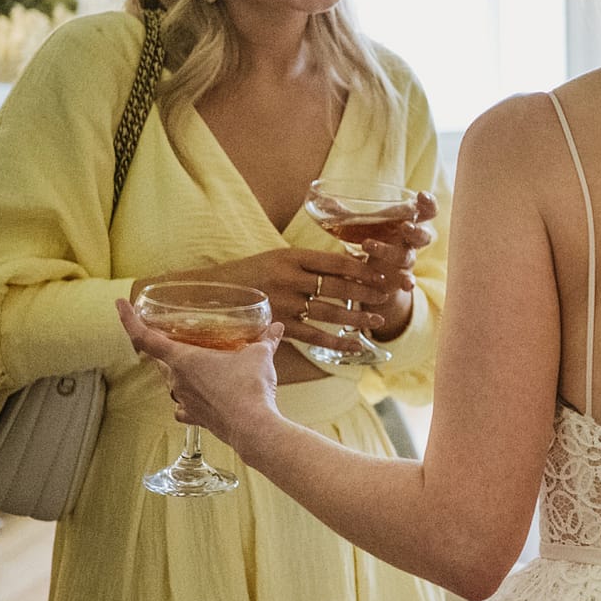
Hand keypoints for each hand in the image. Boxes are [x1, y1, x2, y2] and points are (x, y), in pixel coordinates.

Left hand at [117, 299, 284, 455]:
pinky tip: (200, 399)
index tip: (120, 305)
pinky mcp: (195, 417)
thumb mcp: (260, 356)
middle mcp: (178, 380)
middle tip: (176, 338)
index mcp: (184, 359)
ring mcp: (185, 401)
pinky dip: (189, 401)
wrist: (253, 427)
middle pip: (160, 361)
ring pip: (172, 383)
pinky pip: (184, 407)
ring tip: (198, 367)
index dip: (129, 319)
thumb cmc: (249, 388)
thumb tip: (275, 327)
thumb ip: (265, 340)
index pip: (145, 337)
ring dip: (180, 374)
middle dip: (166, 348)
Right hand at [138, 247, 390, 352]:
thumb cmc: (246, 275)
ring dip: (358, 317)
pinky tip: (355, 345)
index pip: (338, 261)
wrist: (206, 296)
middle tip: (394, 294)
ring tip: (379, 321)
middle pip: (340, 285)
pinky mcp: (276, 324)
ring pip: (330, 311)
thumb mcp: (276, 259)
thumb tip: (347, 264)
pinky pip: (313, 335)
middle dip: (371, 290)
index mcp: (291, 256)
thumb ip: (307, 263)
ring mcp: (283, 302)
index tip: (388, 271)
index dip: (366, 267)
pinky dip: (336, 341)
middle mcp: (289, 277)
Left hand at [348, 190, 438, 341]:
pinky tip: (406, 284)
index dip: (428, 203)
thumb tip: (326, 200)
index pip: (426, 211)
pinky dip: (408, 282)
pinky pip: (408, 280)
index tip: (421, 196)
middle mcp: (409, 241)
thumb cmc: (372, 239)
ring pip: (407, 257)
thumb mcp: (361, 224)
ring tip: (367, 245)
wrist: (372, 272)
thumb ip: (346, 213)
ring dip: (390, 251)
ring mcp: (405, 261)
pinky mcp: (399, 279)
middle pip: (424, 235)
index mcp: (406, 221)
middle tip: (405, 227)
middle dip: (417, 231)